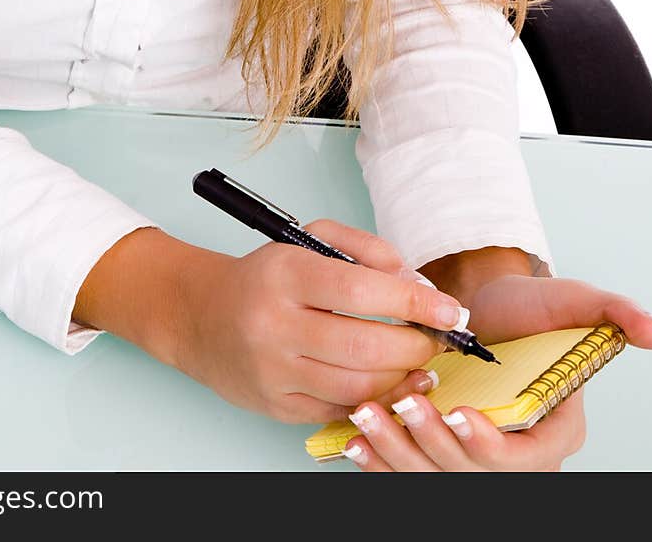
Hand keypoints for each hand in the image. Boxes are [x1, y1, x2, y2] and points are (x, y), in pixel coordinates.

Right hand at [173, 220, 470, 421]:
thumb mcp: (309, 240)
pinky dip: (374, 400)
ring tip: (419, 362)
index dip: (415, 301)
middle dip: (416, 345)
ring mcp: (274, 371)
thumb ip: (368, 251)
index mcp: (285, 274)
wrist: (201, 316)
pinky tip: (389, 383)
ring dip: (401, 377)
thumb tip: (417, 284)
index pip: (363, 289)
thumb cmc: (266, 276)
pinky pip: (339, 411)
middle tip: (436, 338)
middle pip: (365, 345)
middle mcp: (275, 324)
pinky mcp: (276, 406)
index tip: (450, 309)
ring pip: (357, 387)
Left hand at [342, 274, 651, 470]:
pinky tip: (354, 439)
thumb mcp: (573, 300)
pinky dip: (379, 459)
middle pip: (470, 476)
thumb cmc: (527, 306)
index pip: (524, 462)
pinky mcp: (433, 450)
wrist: (480, 301)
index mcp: (553, 434)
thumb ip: (612, 313)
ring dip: (398, 454)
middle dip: (433, 447)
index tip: (460, 412)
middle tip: (403, 404)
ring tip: (368, 417)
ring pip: (432, 477)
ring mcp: (469, 458)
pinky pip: (406, 470)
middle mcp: (513, 457)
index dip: (491, 448)